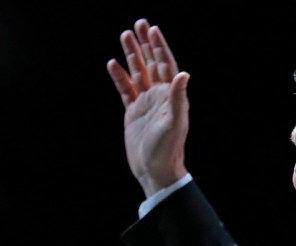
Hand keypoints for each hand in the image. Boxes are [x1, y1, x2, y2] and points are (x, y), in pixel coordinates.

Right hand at [107, 18, 189, 195]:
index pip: (165, 64)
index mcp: (171, 96)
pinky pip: (125, 90)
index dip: (159, 46)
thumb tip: (183, 74)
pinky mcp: (133, 113)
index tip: (152, 29)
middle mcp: (159, 96)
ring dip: (131, 56)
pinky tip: (112, 64)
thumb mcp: (175, 122)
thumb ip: (178, 98)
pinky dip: (119, 77)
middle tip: (138, 23)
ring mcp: (145, 104)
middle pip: (151, 64)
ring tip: (124, 35)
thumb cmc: (168, 149)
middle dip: (145, 44)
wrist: (155, 170)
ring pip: (137, 73)